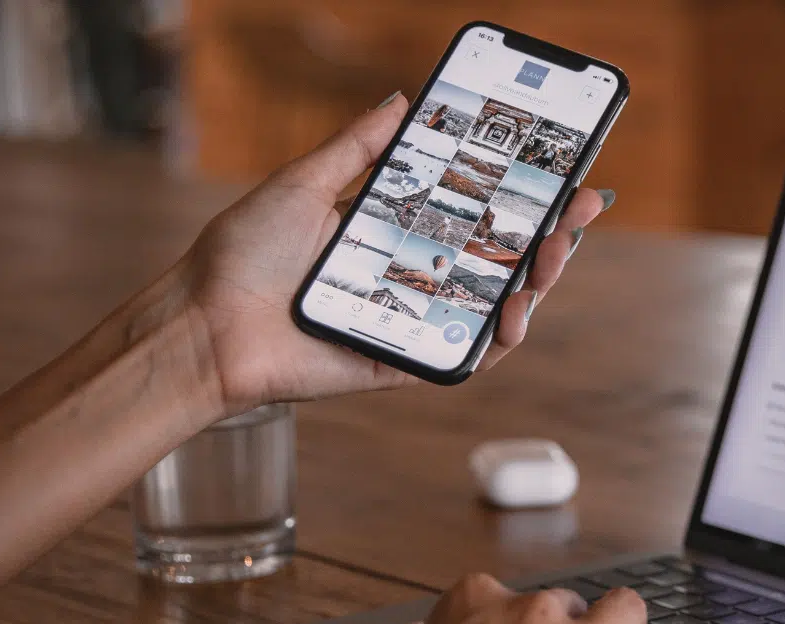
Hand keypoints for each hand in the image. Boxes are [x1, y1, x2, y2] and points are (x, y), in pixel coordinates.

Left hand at [176, 95, 611, 412]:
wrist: (205, 324)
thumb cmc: (243, 255)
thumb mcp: (304, 183)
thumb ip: (358, 148)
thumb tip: (402, 101)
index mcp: (393, 231)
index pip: (474, 210)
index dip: (522, 195)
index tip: (562, 172)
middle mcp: (410, 275)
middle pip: (497, 257)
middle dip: (548, 234)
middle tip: (578, 210)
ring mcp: (411, 321)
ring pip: (492, 306)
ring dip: (535, 283)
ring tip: (553, 256)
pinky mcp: (402, 362)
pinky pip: (463, 356)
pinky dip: (497, 340)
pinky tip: (515, 314)